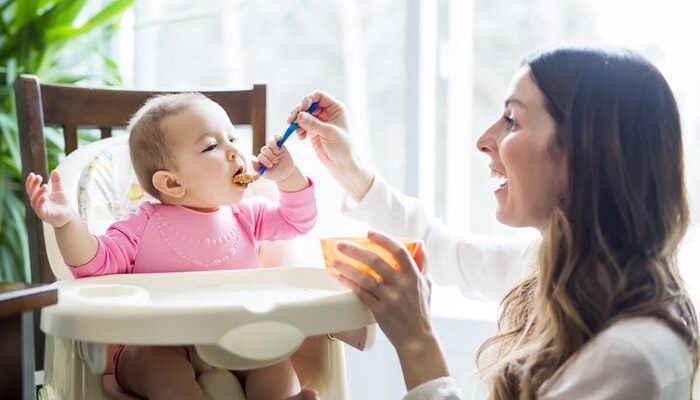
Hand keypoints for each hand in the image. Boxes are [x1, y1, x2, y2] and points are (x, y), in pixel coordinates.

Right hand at [25, 170, 75, 227]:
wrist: (68, 216)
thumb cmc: (61, 204)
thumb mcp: (59, 191)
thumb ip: (56, 182)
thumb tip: (55, 170)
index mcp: (39, 197)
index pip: (31, 188)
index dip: (30, 182)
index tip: (33, 174)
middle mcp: (37, 203)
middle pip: (31, 193)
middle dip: (34, 185)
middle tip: (39, 177)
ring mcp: (40, 209)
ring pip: (35, 201)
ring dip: (38, 193)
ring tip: (44, 185)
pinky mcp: (45, 215)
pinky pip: (40, 209)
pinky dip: (41, 203)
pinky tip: (44, 197)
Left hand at [253, 135, 296, 181]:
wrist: (287, 173)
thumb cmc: (275, 174)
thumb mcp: (266, 174)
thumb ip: (257, 168)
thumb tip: (252, 160)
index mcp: (261, 159)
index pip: (260, 156)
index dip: (264, 160)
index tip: (270, 166)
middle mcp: (266, 153)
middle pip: (264, 149)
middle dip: (269, 156)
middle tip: (275, 162)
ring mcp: (273, 148)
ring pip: (270, 142)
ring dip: (273, 148)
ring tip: (277, 153)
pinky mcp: (280, 144)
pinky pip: (276, 137)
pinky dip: (276, 141)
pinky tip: (279, 149)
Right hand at [289, 91, 373, 200]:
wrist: (343, 165)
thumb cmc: (343, 148)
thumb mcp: (329, 134)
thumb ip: (314, 124)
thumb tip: (299, 115)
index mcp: (336, 108)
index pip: (318, 96)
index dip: (308, 100)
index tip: (300, 109)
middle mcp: (327, 113)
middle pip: (308, 105)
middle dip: (299, 111)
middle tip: (290, 120)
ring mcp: (320, 123)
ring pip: (304, 116)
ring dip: (297, 121)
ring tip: (294, 130)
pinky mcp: (314, 132)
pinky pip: (302, 126)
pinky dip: (299, 130)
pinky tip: (300, 137)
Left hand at [333, 230, 433, 350]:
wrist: (416, 339)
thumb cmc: (421, 312)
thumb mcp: (427, 285)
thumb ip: (423, 264)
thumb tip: (420, 245)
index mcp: (414, 276)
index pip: (399, 251)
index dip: (383, 240)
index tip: (369, 233)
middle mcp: (402, 285)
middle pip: (376, 262)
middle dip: (356, 251)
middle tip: (342, 245)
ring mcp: (390, 298)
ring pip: (365, 278)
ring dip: (348, 267)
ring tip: (335, 261)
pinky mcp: (380, 311)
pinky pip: (361, 294)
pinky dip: (350, 284)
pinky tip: (340, 277)